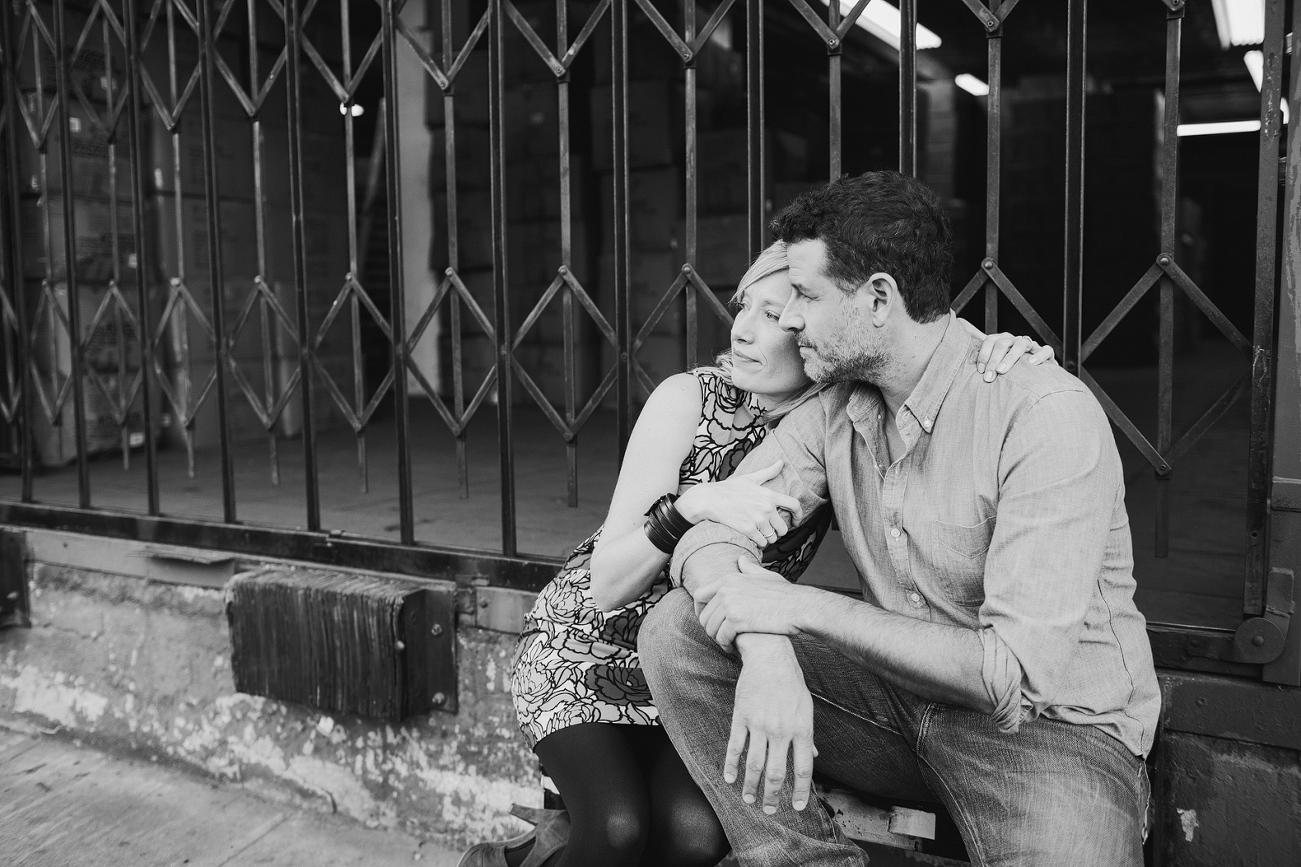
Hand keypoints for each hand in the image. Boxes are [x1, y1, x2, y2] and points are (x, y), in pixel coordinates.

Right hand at [676, 461, 801, 548]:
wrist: (709, 500)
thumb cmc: (728, 489)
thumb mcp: (750, 478)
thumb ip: (768, 472)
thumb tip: (781, 462)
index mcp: (769, 495)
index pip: (794, 505)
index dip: (799, 515)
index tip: (797, 521)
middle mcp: (766, 508)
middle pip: (783, 528)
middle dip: (778, 531)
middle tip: (768, 530)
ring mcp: (758, 520)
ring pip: (772, 538)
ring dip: (767, 538)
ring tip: (758, 533)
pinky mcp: (748, 530)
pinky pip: (762, 543)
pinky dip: (758, 543)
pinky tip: (751, 537)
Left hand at [697, 559, 803, 649]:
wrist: (800, 607)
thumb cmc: (786, 595)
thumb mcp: (766, 576)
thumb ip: (750, 570)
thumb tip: (740, 560)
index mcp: (729, 579)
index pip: (699, 595)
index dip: (700, 611)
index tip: (708, 621)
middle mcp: (725, 589)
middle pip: (704, 615)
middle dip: (710, 629)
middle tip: (722, 637)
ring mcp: (730, 604)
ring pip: (711, 629)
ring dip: (718, 639)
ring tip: (729, 643)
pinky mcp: (737, 620)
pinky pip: (721, 637)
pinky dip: (726, 645)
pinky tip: (735, 647)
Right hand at [726, 637, 816, 813]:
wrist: (769, 657)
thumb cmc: (791, 683)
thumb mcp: (806, 708)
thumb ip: (808, 735)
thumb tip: (814, 757)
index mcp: (801, 729)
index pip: (803, 769)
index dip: (800, 791)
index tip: (796, 807)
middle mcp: (781, 730)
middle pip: (777, 772)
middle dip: (773, 796)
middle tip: (769, 810)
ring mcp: (760, 724)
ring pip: (754, 764)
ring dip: (751, 786)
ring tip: (748, 799)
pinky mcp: (742, 716)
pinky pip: (735, 746)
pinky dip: (731, 765)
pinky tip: (730, 778)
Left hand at [976, 332, 1054, 381]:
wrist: (1037, 377)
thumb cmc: (1011, 371)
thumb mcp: (994, 365)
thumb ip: (981, 359)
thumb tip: (961, 333)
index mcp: (1003, 341)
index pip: (990, 340)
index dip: (983, 354)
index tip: (980, 370)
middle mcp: (1016, 341)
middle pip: (1003, 343)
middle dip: (993, 360)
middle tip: (988, 377)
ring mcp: (1031, 346)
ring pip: (1021, 344)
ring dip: (1010, 357)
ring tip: (1002, 371)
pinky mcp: (1047, 354)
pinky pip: (1046, 350)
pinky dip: (1039, 355)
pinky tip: (1031, 364)